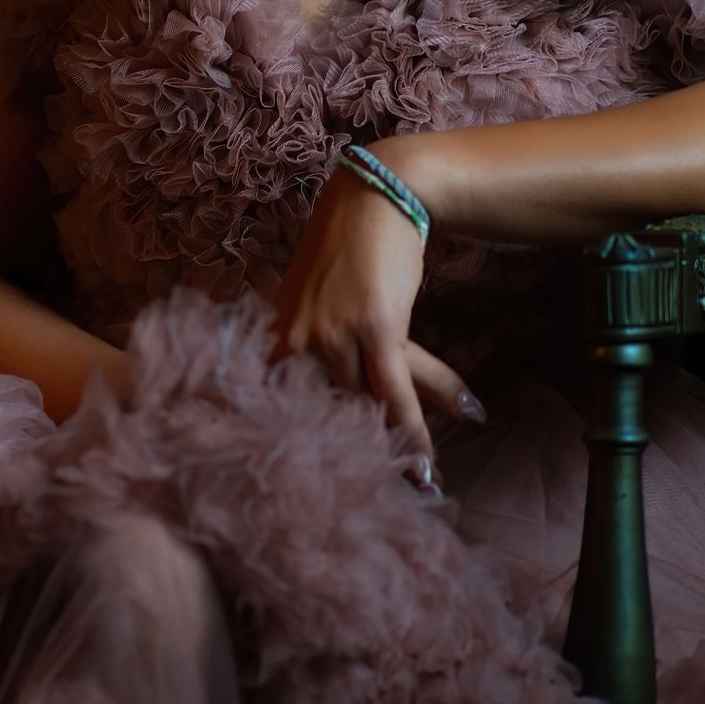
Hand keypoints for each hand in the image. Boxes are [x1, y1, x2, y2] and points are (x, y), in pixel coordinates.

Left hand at [269, 142, 485, 483]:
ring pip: (363, 410)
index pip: (277, 408)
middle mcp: (296, 341)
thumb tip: (331, 390)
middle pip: (324, 417)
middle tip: (364, 505)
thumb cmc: (349, 250)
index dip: (293, 450)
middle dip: (347, 461)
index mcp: (276, 336)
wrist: (375, 198)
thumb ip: (316, 348)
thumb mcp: (317, 302)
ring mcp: (332, 336)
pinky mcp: (373, 329)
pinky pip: (394, 394)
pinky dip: (413, 431)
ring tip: (415, 489)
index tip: (301, 493)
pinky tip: (428, 464)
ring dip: (393, 451)